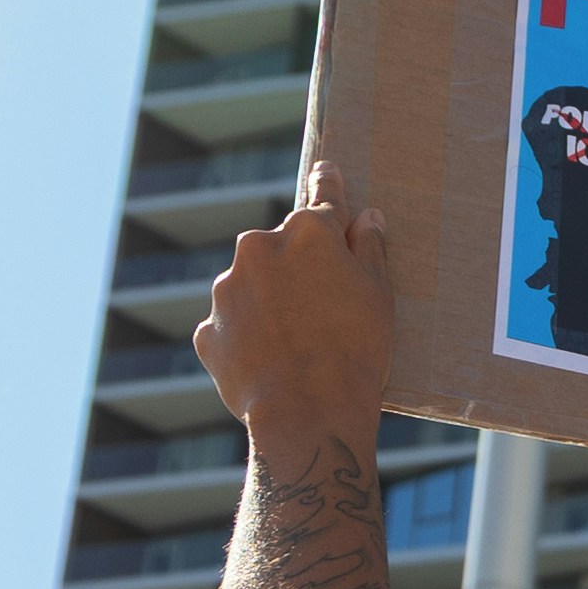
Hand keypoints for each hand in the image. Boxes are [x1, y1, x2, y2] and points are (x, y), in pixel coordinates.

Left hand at [196, 163, 396, 445]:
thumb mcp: (379, 296)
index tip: (326, 173)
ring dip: (270, 302)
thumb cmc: (355, 352)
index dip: (329, 185)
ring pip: (252, 285)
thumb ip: (370, 249)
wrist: (306, 415)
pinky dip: (248, 337)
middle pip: (282, 244)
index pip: (323, 194)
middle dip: (299, 264)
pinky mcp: (208, 331)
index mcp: (308, 231)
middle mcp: (259, 248)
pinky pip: (231, 325)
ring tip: (298, 345)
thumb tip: (366, 218)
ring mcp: (227, 290)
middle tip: (325, 304)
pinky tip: (272, 363)